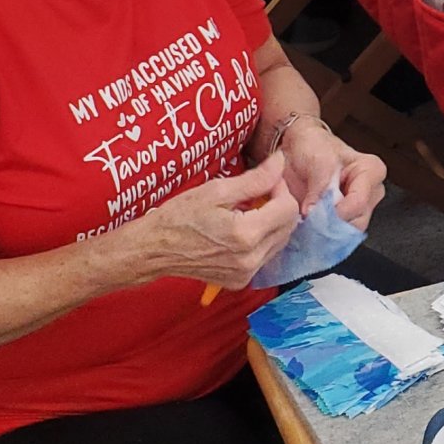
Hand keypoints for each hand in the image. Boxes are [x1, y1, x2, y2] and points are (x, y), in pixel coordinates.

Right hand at [138, 153, 299, 288]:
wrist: (155, 249)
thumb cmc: (179, 217)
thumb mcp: (217, 190)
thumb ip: (256, 179)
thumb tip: (281, 162)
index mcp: (246, 235)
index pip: (289, 208)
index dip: (280, 188)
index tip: (265, 181)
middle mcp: (250, 259)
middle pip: (289, 226)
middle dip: (279, 204)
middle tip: (257, 193)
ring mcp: (246, 274)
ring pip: (280, 241)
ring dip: (272, 222)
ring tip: (247, 211)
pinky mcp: (240, 281)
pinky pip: (265, 256)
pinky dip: (262, 240)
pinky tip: (241, 230)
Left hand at [279, 115, 387, 230]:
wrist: (298, 149)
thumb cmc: (313, 146)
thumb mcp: (318, 160)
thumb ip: (320, 187)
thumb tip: (314, 213)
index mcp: (371, 171)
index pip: (359, 202)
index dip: (336, 212)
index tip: (313, 213)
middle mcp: (370, 191)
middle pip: (357, 221)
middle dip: (331, 225)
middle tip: (308, 221)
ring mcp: (358, 207)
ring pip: (348, 232)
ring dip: (326, 232)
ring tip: (306, 224)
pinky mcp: (344, 219)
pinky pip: (337, 235)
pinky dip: (321, 235)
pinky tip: (307, 229)